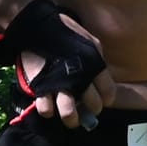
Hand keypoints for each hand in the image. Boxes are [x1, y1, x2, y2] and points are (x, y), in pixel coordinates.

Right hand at [18, 7, 114, 131]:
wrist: (38, 26)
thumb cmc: (66, 33)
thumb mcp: (90, 42)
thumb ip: (97, 60)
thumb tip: (101, 78)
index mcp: (94, 66)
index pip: (109, 92)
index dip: (107, 99)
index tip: (103, 100)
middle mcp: (80, 79)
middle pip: (92, 105)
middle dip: (91, 110)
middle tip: (86, 108)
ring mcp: (59, 85)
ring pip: (69, 112)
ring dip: (71, 118)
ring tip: (71, 119)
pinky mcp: (40, 87)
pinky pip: (45, 109)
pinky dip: (48, 111)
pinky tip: (50, 107)